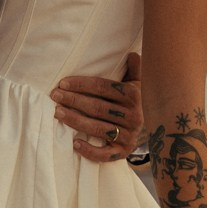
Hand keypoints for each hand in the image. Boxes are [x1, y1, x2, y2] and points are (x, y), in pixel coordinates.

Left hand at [52, 50, 143, 164]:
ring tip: (58, 113)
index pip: (104, 87)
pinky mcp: (124, 151)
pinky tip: (75, 143)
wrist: (152, 128)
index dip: (82, 84)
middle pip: (98, 107)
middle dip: (74, 100)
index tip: (63, 83)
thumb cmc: (134, 101)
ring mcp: (129, 135)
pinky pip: (106, 154)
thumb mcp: (136, 83)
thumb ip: (134, 68)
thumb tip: (131, 53)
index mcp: (134, 95)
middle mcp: (133, 116)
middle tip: (55, 95)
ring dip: (75, 121)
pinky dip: (90, 150)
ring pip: (98, 128)